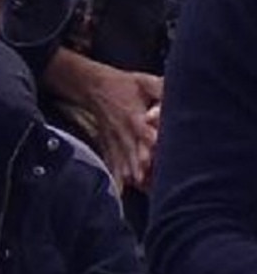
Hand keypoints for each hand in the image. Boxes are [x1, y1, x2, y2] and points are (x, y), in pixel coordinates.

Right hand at [44, 50, 161, 191]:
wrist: (94, 87)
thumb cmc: (124, 84)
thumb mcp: (144, 81)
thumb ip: (161, 88)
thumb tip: (179, 94)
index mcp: (134, 117)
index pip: (143, 133)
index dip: (149, 145)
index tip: (152, 158)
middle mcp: (124, 133)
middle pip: (134, 155)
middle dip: (142, 169)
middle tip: (151, 183)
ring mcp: (115, 142)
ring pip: (124, 164)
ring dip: (132, 177)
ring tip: (143, 190)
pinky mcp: (109, 147)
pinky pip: (113, 166)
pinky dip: (117, 179)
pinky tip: (122, 192)